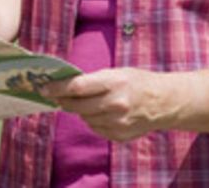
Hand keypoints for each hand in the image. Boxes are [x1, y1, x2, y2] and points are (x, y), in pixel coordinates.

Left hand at [40, 68, 188, 141]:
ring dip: (79, 110)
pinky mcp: (119, 135)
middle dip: (62, 100)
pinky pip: (95, 128)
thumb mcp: (116, 72)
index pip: (77, 87)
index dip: (57, 88)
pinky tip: (99, 112)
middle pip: (77, 106)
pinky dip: (92, 120)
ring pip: (84, 118)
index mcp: (114, 83)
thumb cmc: (136, 82)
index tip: (44, 88)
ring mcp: (117, 122)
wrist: (164, 103)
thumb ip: (92, 80)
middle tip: (53, 95)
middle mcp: (115, 104)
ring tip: (82, 101)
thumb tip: (65, 86)